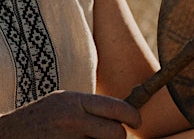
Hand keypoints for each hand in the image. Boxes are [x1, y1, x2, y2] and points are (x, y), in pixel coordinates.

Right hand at [0, 90, 140, 138]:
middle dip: (117, 137)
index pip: (117, 107)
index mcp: (76, 101)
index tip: (136, 122)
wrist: (7, 134)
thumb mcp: (65, 101)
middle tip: (109, 136)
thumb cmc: (41, 117)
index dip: (133, 116)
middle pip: (116, 133)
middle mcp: (72, 119)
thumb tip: (123, 113)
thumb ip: (91, 107)